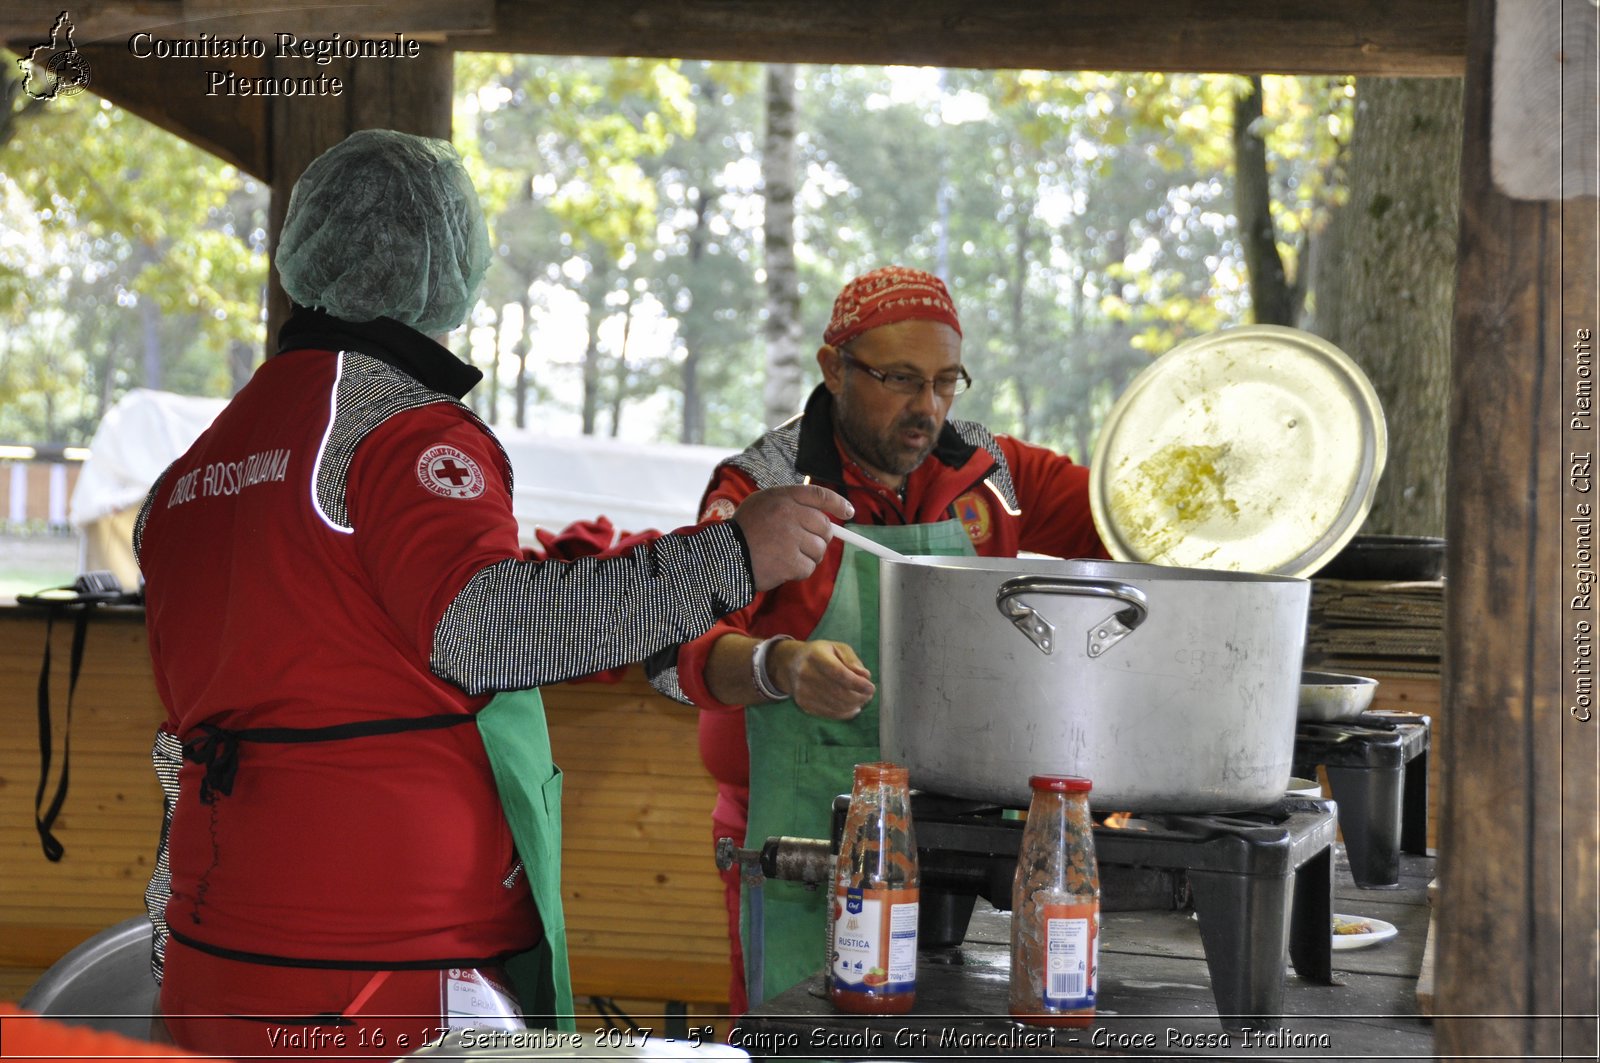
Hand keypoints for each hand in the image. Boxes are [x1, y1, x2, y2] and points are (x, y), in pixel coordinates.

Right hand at [731, 484, 853, 591]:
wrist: (723, 557)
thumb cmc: (743, 531)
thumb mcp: (761, 504)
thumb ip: (789, 504)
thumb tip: (822, 515)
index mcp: (782, 496)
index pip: (819, 494)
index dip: (838, 503)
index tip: (848, 512)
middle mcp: (789, 513)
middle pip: (825, 527)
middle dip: (819, 538)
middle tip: (802, 545)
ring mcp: (790, 538)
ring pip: (819, 549)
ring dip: (808, 557)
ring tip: (785, 556)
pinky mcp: (790, 561)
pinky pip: (809, 568)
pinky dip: (798, 571)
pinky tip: (781, 567)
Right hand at [770, 638, 874, 719]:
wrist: (791, 664)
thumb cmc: (820, 654)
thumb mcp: (837, 647)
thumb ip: (852, 660)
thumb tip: (865, 676)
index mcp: (815, 656)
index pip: (838, 673)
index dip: (857, 683)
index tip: (871, 687)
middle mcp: (806, 674)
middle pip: (838, 692)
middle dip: (859, 696)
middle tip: (869, 694)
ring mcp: (803, 691)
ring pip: (835, 705)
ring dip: (854, 705)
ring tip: (862, 700)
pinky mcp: (804, 704)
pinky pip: (829, 713)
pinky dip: (845, 713)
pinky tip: (853, 707)